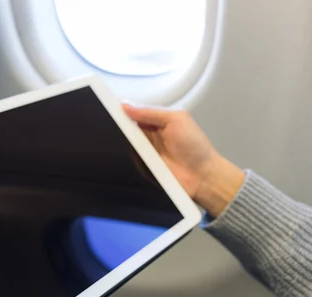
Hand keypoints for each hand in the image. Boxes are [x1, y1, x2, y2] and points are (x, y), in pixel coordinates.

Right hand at [123, 104, 244, 216]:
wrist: (202, 176)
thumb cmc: (194, 144)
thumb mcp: (175, 119)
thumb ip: (150, 112)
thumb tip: (124, 105)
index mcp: (159, 120)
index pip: (136, 112)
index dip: (124, 110)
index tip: (108, 105)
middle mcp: (151, 135)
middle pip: (129, 127)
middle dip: (121, 125)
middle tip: (111, 121)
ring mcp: (147, 152)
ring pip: (129, 144)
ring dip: (128, 142)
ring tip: (125, 139)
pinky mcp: (145, 167)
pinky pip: (133, 159)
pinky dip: (134, 158)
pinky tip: (139, 155)